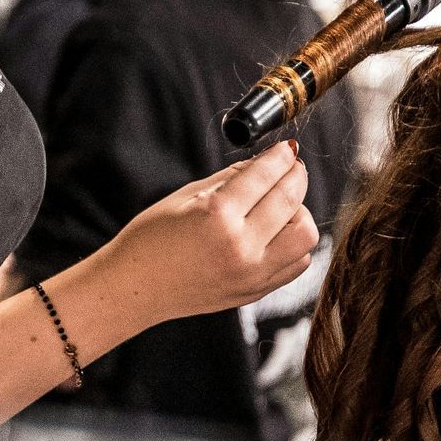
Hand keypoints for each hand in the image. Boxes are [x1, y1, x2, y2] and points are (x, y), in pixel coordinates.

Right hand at [111, 140, 318, 322]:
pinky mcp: (256, 291)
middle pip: (292, 200)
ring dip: (298, 213)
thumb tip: (266, 161)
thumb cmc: (151, 239)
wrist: (135, 288)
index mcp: (217, 216)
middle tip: (290, 168)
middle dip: (296, 175)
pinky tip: (275, 234)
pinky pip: (297, 263)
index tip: (287, 149)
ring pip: (305, 234)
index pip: (266, 175)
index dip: (281, 156)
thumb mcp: (186, 196)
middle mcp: (240, 246)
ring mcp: (251, 273)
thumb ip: (232, 177)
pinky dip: (294, 244)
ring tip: (279, 207)